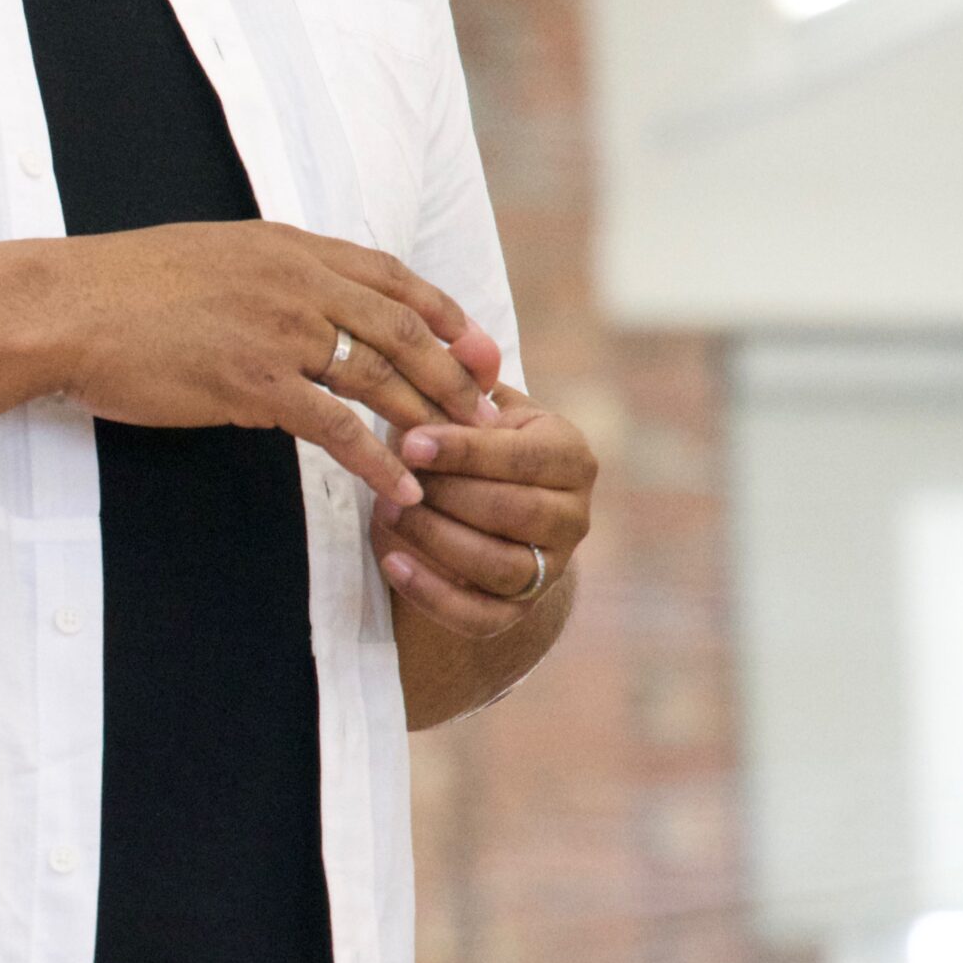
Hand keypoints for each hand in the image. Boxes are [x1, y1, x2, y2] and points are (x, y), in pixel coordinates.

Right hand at [59, 220, 503, 511]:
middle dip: (454, 371)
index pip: (390, 274)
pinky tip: (400, 491)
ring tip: (461, 457)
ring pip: (382, 375)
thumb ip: (263, 272)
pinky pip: (336, 428)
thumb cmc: (121, 287)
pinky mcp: (252, 382)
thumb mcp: (208, 256)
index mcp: (287, 246)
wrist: (65, 307)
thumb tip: (292, 292)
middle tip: (489, 410)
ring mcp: (278, 331)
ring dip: (429, 419)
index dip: (442, 312)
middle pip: (404, 326)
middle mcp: (295, 280)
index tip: (475, 345)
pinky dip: (376, 462)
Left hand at [370, 386, 595, 635]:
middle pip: (513, 514)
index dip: (464, 451)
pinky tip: (392, 562)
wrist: (480, 503)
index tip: (409, 442)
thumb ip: (470, 375)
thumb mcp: (473, 405)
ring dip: (437, 541)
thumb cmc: (471, 441)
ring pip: (499, 566)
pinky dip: (433, 595)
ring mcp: (551, 568)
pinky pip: (480, 617)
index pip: (521, 458)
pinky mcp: (519, 610)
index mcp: (571, 456)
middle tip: (394, 479)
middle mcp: (574, 516)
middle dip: (447, 497)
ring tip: (387, 513)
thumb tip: (470, 345)